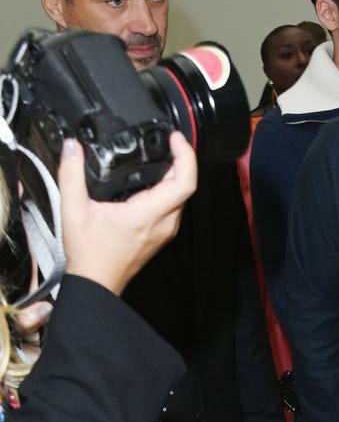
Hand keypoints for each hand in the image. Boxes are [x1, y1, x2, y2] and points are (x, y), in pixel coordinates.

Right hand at [60, 132, 196, 294]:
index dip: (185, 156)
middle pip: (185, 186)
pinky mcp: (160, 234)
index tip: (175, 140)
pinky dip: (169, 188)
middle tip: (168, 142)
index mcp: (147, 215)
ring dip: (176, 174)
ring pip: (181, 197)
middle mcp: (163, 224)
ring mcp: (164, 231)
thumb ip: (71, 174)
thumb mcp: (73, 210)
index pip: (184, 182)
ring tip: (163, 155)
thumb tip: (71, 148)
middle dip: (181, 160)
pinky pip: (173, 206)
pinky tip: (154, 180)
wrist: (96, 282)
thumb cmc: (89, 254)